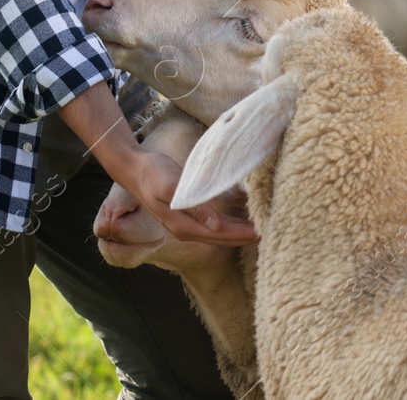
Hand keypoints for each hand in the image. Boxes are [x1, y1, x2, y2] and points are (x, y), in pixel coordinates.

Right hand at [123, 146, 257, 245]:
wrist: (134, 168)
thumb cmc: (153, 174)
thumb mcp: (172, 187)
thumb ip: (195, 207)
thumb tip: (217, 225)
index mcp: (183, 226)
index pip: (221, 234)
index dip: (243, 234)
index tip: (263, 231)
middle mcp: (186, 229)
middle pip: (223, 238)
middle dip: (246, 236)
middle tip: (271, 231)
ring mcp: (187, 224)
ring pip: (220, 233)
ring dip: (240, 232)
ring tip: (262, 228)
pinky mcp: (188, 215)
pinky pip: (214, 224)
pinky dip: (230, 223)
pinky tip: (242, 218)